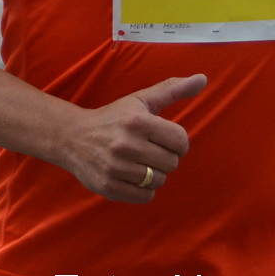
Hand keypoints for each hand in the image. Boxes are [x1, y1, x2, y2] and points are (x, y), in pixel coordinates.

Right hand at [60, 73, 205, 202]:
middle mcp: (126, 144)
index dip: (176, 142)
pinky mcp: (109, 186)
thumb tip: (203, 78)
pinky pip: (145, 196)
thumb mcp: (140, 100)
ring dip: (153, 174)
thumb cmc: (113, 118)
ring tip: (137, 162)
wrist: (71, 137)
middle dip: (164, 157)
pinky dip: (143, 189)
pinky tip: (130, 175)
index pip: (181, 141)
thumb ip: (172, 89)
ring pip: (159, 180)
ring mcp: (116, 167)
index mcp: (137, 121)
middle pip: (172, 163)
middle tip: (147, 150)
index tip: (162, 138)